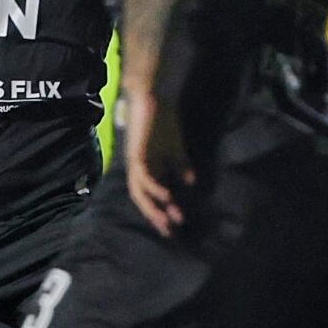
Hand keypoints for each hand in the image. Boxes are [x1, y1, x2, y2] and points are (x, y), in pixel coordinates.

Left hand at [122, 87, 192, 236]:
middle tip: (170, 231)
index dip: (160, 211)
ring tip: (169, 219)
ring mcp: (136, 161)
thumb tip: (191, 182)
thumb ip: (181, 165)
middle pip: (141, 198)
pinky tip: (168, 195)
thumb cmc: (162, 121)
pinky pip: (144, 176)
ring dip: (153, 206)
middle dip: (155, 216)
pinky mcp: (137, 153)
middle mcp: (138, 167)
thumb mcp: (175, 148)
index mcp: (147, 167)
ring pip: (139, 191)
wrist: (152, 97)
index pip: (150, 195)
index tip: (174, 226)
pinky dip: (155, 187)